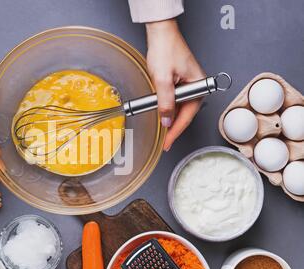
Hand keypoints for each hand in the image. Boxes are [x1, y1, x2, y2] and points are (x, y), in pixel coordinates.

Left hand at [146, 19, 205, 150]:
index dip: (175, 131)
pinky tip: (161, 114)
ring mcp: (189, 85)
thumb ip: (165, 103)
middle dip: (173, 128)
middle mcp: (196, 87)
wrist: (161, 34)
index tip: (167, 143)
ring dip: (169, 118)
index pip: (187, 116)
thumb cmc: (166, 50)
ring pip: (179, 108)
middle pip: (185, 114)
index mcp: (198, 86)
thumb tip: (166, 122)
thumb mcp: (162, 80)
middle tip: (164, 142)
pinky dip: (168, 108)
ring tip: (161, 131)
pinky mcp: (181, 83)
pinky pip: (175, 100)